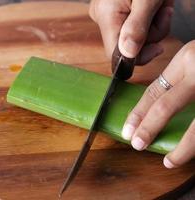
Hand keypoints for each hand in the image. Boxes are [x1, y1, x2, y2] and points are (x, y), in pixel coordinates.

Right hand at [89, 0, 173, 64]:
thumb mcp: (149, 0)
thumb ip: (138, 28)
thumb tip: (127, 55)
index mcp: (106, 15)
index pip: (115, 53)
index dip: (136, 57)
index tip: (158, 48)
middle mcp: (102, 17)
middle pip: (126, 44)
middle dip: (151, 33)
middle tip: (163, 12)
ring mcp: (107, 14)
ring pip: (132, 35)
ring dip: (153, 24)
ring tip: (160, 4)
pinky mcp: (113, 11)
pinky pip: (131, 25)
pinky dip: (147, 18)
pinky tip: (153, 5)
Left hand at [121, 41, 194, 167]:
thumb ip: (182, 78)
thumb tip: (158, 107)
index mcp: (188, 58)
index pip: (154, 91)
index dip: (138, 113)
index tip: (128, 129)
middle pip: (166, 106)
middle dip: (148, 129)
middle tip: (137, 145)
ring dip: (182, 149)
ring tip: (169, 162)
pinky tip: (194, 154)